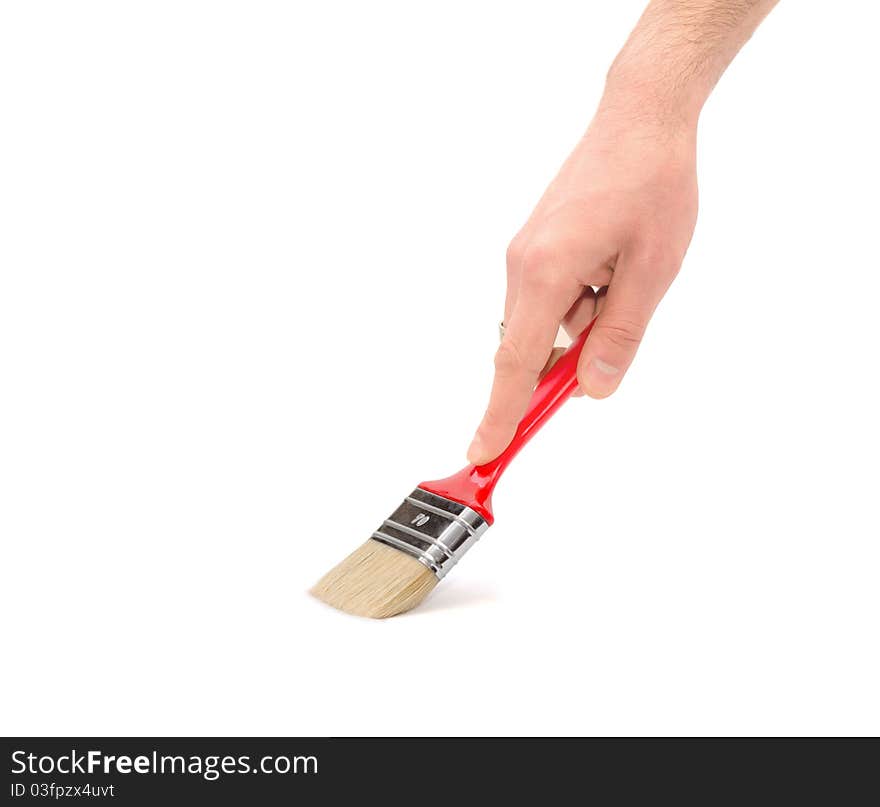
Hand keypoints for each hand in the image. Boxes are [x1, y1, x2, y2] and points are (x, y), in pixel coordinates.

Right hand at [467, 102, 698, 464]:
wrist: (640, 118)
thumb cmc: (650, 183)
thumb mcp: (651, 271)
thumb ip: (619, 336)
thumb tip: (593, 389)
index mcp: (545, 272)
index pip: (515, 363)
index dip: (501, 414)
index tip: (484, 452)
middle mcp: (522, 267)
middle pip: (529, 348)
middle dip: (565, 365)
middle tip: (609, 344)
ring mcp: (525, 256)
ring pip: (547, 322)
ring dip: (585, 324)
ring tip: (630, 275)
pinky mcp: (536, 248)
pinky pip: (551, 298)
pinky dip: (581, 304)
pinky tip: (615, 268)